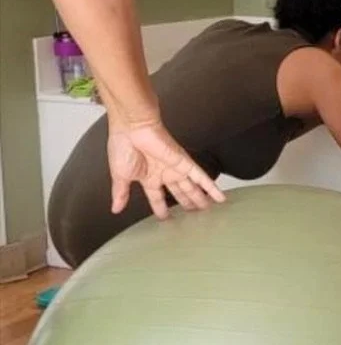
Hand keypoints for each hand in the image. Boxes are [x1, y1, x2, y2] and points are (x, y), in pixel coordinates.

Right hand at [107, 120, 225, 217]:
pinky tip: (220, 197)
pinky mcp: (184, 161)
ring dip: (201, 197)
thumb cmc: (123, 146)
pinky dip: (211, 187)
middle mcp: (163, 172)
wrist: (132, 127)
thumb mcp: (120, 176)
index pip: (157, 196)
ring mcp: (175, 167)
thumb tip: (115, 209)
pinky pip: (201, 176)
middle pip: (179, 191)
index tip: (165, 217)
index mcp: (147, 176)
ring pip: (192, 186)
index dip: (161, 208)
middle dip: (187, 202)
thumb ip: (121, 194)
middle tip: (196, 213)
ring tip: (209, 208)